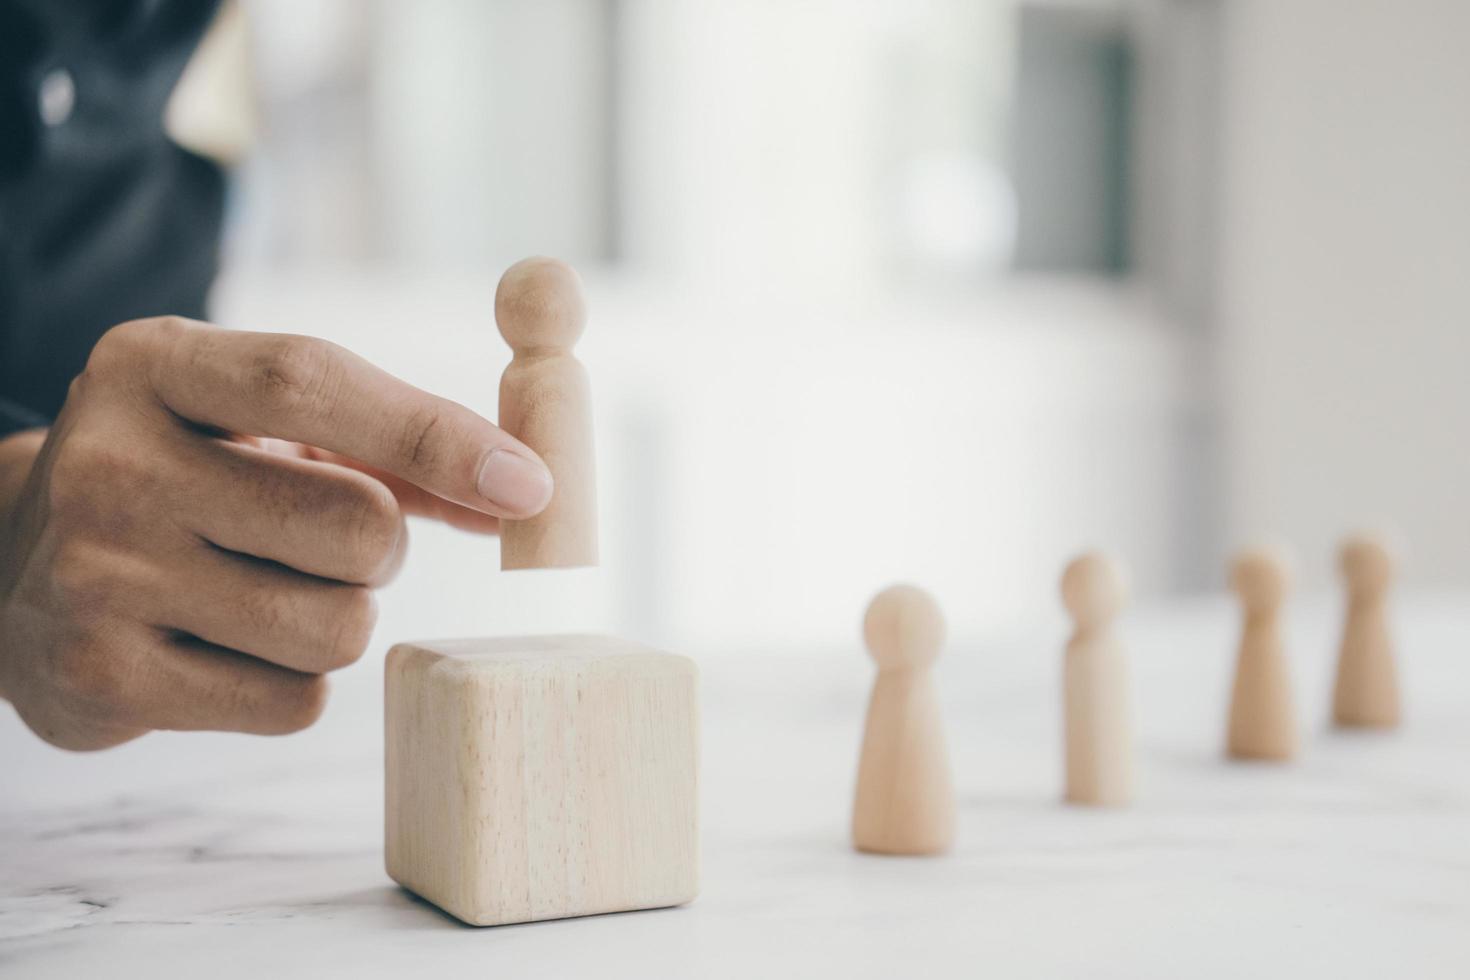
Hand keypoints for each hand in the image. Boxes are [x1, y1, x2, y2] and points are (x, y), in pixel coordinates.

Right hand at [0, 317, 552, 749]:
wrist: (15, 574)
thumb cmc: (188, 482)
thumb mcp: (262, 426)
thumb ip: (394, 446)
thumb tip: (524, 490)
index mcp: (152, 367)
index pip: (311, 383)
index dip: (436, 437)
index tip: (530, 485)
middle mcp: (110, 463)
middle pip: (355, 526)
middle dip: (379, 548)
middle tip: (325, 541)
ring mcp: (96, 576)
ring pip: (338, 628)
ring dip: (340, 619)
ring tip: (270, 592)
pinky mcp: (103, 678)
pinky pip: (296, 703)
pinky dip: (296, 684)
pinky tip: (230, 648)